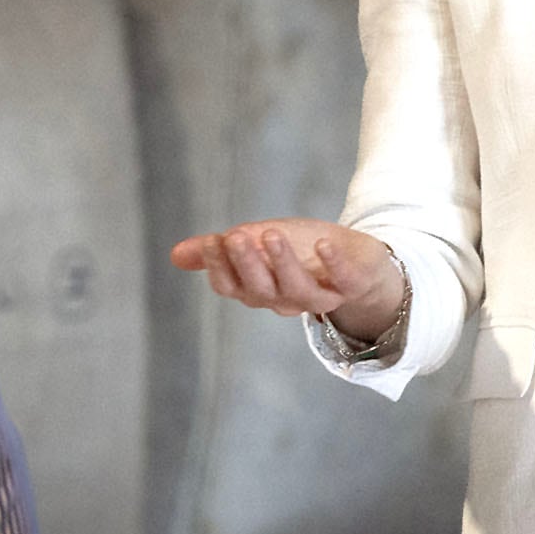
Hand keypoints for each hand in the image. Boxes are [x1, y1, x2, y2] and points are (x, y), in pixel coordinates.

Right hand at [168, 218, 406, 344]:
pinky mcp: (352, 284)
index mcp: (259, 290)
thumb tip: (175, 254)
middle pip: (260, 290)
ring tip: (271, 234)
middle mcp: (285, 299)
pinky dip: (334, 263)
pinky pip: (343, 281)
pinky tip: (323, 243)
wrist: (359, 262)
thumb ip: (221, 251)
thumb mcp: (260, 244)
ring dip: (283, 263)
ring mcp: (320, 295)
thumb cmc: (303, 253)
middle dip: (246, 264)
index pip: (231, 286)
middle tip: (235, 237)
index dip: (220, 267)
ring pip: (297, 290)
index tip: (213, 241)